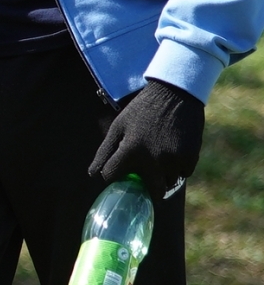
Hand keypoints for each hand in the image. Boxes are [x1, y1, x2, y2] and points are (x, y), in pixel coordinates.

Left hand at [90, 79, 203, 198]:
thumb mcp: (119, 126)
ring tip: (160, 161)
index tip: (118, 171)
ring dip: (163, 178)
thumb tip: (93, 174)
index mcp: (130, 151)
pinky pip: (184, 173)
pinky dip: (179, 168)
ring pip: (168, 183)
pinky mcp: (191, 156)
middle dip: (147, 189)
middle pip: (152, 191)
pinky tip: (174, 153)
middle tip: (146, 182)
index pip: (112, 176)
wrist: (176, 93)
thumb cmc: (143, 110)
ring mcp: (174, 159)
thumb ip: (105, 151)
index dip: (112, 174)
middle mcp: (153, 160)